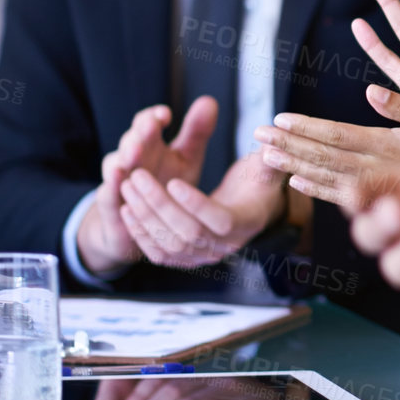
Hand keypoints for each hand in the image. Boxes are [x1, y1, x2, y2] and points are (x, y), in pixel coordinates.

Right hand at [78, 99, 219, 274]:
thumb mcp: (186, 158)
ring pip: (116, 166)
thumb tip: (210, 100)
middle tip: (149, 126)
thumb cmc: (167, 184)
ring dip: (124, 158)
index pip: (147, 124)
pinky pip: (108, 195)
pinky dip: (111, 188)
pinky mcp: (112, 207)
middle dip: (139, 133)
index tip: (166, 114)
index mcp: (149, 145)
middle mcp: (130, 160)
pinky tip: (117, 182)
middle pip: (130, 141)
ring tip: (134, 151)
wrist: (143, 222)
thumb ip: (196, 132)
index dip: (153, 117)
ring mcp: (119, 182)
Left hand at [118, 153, 286, 270]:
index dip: (196, 203)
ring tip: (129, 187)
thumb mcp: (265, 167)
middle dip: (159, 203)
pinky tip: (128, 209)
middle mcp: (226, 245)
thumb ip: (268, 156)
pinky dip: (140, 234)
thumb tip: (271, 140)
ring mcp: (204, 256)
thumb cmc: (254, 183)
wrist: (245, 209)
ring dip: (145, 216)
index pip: (221, 220)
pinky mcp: (186, 260)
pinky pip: (159, 254)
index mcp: (248, 221)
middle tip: (138, 175)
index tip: (174, 180)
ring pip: (170, 244)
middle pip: (189, 233)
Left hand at [256, 83, 399, 212]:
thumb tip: (371, 91)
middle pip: (323, 155)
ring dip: (293, 163)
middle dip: (288, 142)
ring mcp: (374, 188)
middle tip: (256, 132)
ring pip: (325, 176)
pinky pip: (339, 196)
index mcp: (389, 145)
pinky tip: (293, 181)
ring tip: (264, 153)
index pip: (339, 134)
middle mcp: (376, 169)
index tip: (279, 118)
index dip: (307, 127)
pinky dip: (314, 188)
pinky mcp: (377, 201)